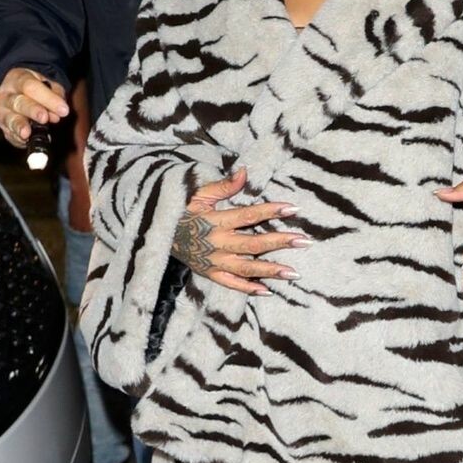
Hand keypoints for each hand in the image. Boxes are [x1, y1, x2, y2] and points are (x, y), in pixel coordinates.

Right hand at [0, 66, 70, 146]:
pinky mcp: (2, 126)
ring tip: (26, 133)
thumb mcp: (46, 84)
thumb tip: (59, 113)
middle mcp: (6, 94)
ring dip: (19, 126)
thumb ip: (55, 95)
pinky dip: (17, 138)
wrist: (13, 92)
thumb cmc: (33, 89)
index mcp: (18, 78)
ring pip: (9, 118)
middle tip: (44, 118)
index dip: (48, 99)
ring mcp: (1, 111)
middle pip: (18, 102)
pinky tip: (25, 140)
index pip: (31, 87)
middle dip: (32, 110)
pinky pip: (8, 133)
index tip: (63, 110)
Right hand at [172, 166, 305, 295]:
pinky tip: (268, 291)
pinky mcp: (209, 274)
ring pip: (246, 267)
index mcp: (215, 221)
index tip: (294, 209)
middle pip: (253, 244)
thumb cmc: (181, 210)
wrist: (157, 233)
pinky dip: (248, 288)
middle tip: (304, 241)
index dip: (271, 211)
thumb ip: (223, 186)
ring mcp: (213, 262)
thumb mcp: (199, 194)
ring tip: (294, 273)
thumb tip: (245, 172)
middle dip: (280, 242)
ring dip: (271, 270)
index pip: (248, 216)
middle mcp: (217, 244)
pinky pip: (231, 284)